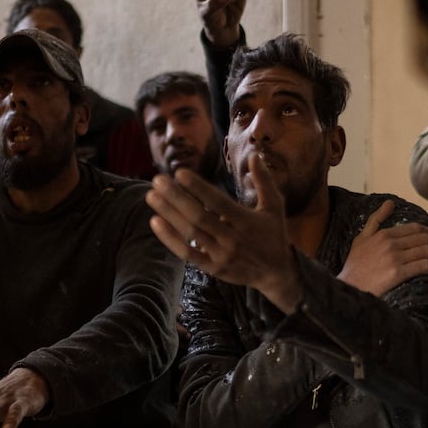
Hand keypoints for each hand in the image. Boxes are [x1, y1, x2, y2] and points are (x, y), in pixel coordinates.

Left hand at [146, 156, 302, 311]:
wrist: (276, 273)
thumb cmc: (274, 234)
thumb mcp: (274, 206)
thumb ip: (264, 181)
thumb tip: (255, 154)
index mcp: (246, 221)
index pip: (218, 202)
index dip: (198, 188)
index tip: (180, 172)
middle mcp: (232, 239)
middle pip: (199, 216)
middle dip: (176, 197)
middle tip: (157, 180)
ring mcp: (221, 255)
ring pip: (191, 233)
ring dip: (169, 214)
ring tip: (152, 196)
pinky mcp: (213, 268)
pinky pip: (187, 253)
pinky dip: (170, 239)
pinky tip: (155, 222)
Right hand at [337, 200, 427, 296]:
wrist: (348, 287)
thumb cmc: (354, 265)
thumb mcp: (361, 238)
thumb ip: (376, 219)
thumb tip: (390, 203)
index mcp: (384, 234)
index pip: (416, 229)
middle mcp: (390, 244)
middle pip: (425, 239)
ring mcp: (394, 258)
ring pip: (427, 251)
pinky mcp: (397, 273)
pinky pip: (424, 266)